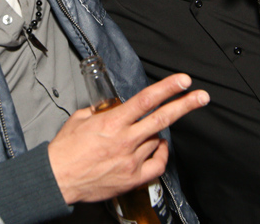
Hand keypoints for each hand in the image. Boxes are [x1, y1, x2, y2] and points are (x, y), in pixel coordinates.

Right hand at [48, 73, 208, 204]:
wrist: (57, 178)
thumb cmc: (66, 150)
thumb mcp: (79, 119)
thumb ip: (100, 110)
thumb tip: (113, 106)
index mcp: (112, 122)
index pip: (145, 100)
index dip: (167, 88)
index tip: (182, 81)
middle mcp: (125, 140)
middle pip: (162, 118)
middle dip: (185, 105)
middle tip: (201, 96)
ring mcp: (131, 160)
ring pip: (156, 140)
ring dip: (156, 133)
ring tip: (143, 132)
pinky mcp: (133, 177)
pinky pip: (157, 163)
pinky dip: (161, 153)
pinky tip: (157, 146)